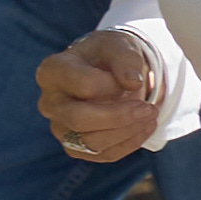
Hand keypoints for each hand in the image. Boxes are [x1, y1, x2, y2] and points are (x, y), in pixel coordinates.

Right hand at [33, 35, 160, 162]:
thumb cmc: (108, 55)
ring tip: (151, 116)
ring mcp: (59, 127)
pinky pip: (101, 154)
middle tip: (150, 109)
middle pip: (79, 119)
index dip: (115, 85)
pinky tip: (144, 127)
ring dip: (127, 132)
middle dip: (120, 116)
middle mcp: (49, 102)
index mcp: (53, 71)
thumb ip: (126, 59)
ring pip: (90, 142)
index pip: (85, 85)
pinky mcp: (74, 146)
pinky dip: (128, 144)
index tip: (133, 80)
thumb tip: (132, 83)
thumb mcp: (119, 45)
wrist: (106, 70)